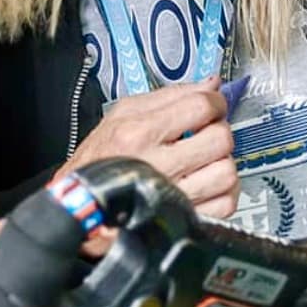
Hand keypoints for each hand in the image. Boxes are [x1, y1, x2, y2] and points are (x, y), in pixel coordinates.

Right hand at [55, 77, 238, 218]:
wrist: (80, 205)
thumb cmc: (97, 160)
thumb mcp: (120, 115)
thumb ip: (168, 95)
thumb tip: (210, 85)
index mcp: (139, 133)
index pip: (200, 106)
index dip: (215, 102)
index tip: (213, 106)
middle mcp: (157, 165)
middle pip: (220, 139)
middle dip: (218, 132)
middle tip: (206, 134)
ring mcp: (171, 196)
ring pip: (227, 173)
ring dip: (220, 164)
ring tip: (203, 162)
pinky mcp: (182, 220)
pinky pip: (225, 204)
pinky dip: (222, 194)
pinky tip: (205, 184)